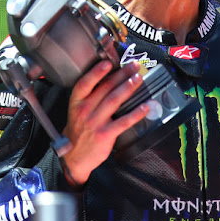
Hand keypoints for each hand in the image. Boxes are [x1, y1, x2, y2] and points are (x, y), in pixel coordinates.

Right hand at [61, 60, 149, 185]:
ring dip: (128, 88)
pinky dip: (136, 113)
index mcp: (76, 103)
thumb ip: (89, 98)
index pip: (84, 84)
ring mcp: (95, 123)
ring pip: (114, 101)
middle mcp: (85, 111)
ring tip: (138, 79)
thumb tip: (111, 81)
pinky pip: (123, 121)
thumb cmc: (78, 131)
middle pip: (105, 88)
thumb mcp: (76, 112)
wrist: (74, 158)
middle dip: (121, 75)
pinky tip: (145, 106)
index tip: (108, 62)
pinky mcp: (105, 134)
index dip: (96, 72)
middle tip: (134, 66)